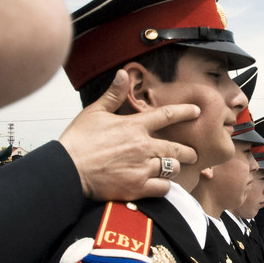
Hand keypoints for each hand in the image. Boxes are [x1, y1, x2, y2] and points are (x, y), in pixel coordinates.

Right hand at [59, 69, 199, 200]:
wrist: (67, 170)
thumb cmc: (77, 141)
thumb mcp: (94, 112)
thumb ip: (113, 95)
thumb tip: (122, 74)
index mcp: (134, 126)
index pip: (167, 115)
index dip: (186, 112)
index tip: (197, 111)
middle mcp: (143, 146)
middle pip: (178, 148)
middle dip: (189, 152)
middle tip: (193, 154)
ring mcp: (142, 168)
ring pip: (173, 168)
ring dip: (175, 168)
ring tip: (173, 169)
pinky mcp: (138, 187)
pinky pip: (164, 188)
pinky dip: (165, 186)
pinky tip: (162, 185)